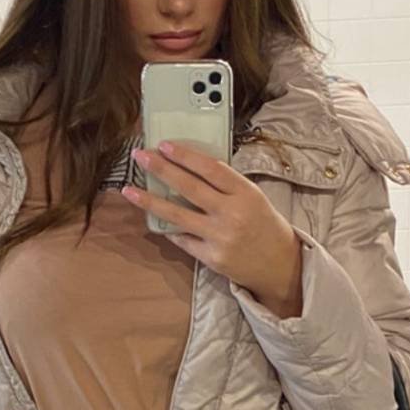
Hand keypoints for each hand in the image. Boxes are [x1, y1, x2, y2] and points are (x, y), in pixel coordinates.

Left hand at [123, 140, 303, 317]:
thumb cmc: (263, 224)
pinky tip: (155, 219)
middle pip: (189, 187)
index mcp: (245, 193)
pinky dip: (169, 228)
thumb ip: (225, 184)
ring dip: (150, 201)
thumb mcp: (252, 197)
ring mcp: (220, 237)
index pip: (211, 168)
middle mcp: (232, 214)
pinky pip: (182, 239)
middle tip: (140, 157)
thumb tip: (188, 167)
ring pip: (177, 215)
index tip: (165, 145)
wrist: (280, 265)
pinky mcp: (211, 258)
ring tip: (129, 190)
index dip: (185, 156)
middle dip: (161, 169)